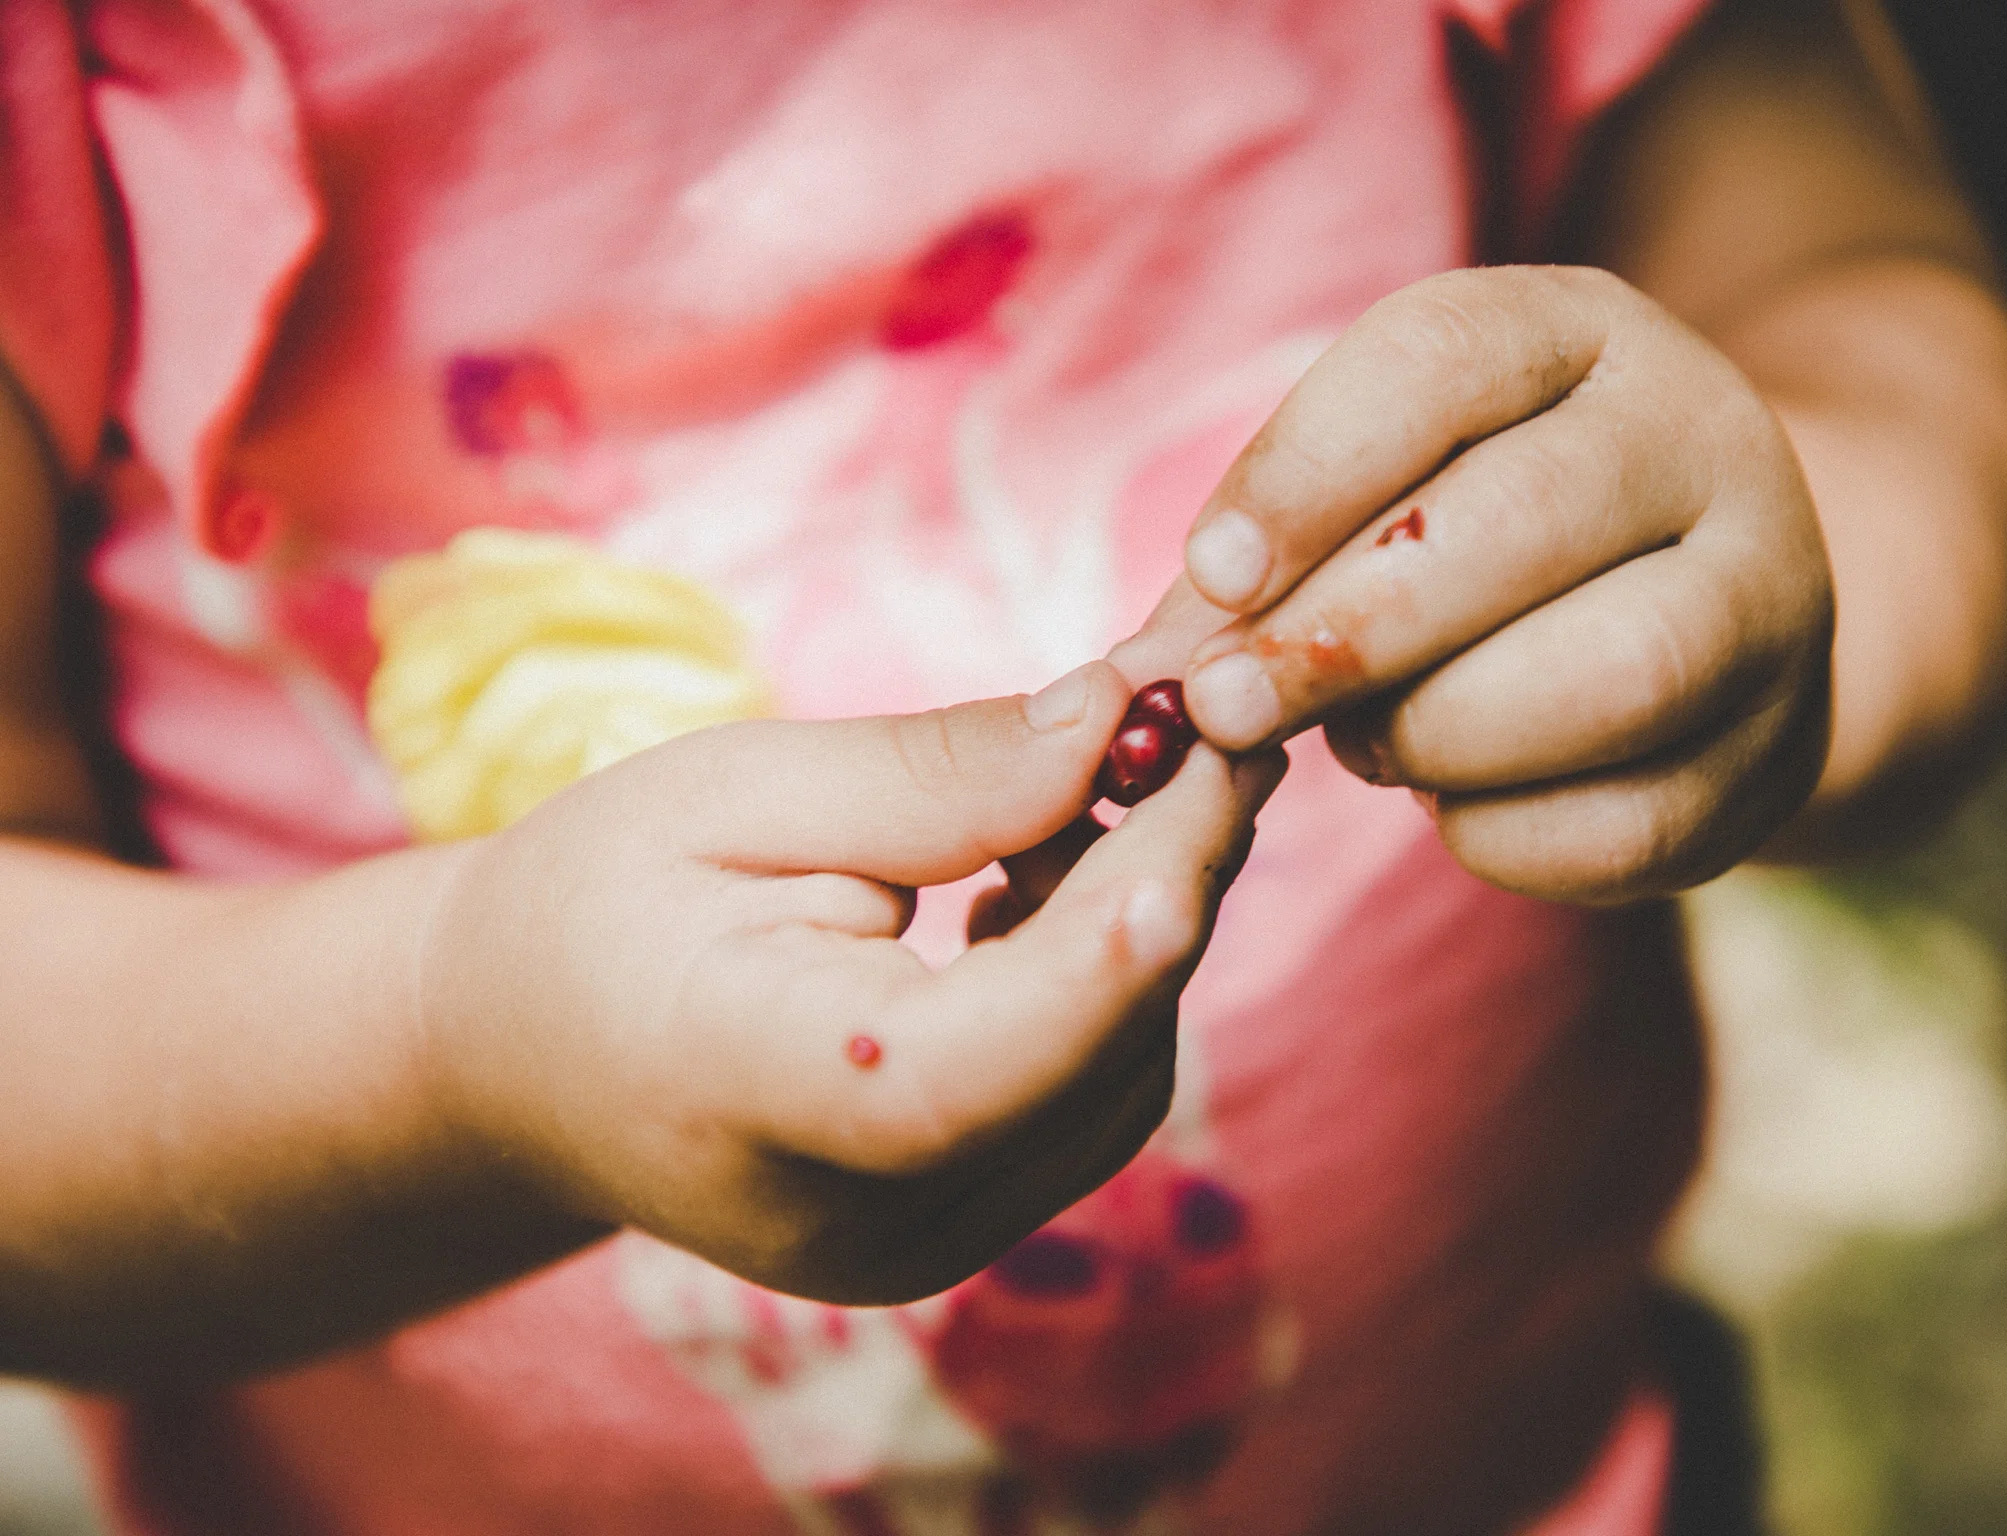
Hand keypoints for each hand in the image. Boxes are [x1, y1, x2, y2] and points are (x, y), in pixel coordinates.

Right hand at [417, 661, 1282, 1305]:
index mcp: (740, 1100)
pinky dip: (1113, 975)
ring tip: (1079, 795)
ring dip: (1146, 921)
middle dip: (1170, 875)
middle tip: (1203, 715)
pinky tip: (1048, 878)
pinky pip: (1094, 1096)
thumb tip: (1112, 722)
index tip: (1204, 791)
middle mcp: (845, 1218)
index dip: (1093, 954)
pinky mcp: (961, 1231)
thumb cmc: (600, 903)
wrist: (517, 1061)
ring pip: (1118, 1076)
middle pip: (1076, 1065)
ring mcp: (915, 1250)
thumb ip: (924, 778)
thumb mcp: (724, 794)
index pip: (946, 1075)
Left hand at [1123, 266, 1831, 903]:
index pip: (1439, 361)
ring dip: (1438, 732)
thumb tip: (1142, 678)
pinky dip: (1501, 832)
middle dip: (1347, 631)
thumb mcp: (1393, 477)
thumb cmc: (1486, 527)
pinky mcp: (1776, 754)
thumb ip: (1270, 552)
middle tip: (1229, 705)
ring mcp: (1768, 599)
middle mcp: (1704, 442)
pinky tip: (1452, 802)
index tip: (1210, 575)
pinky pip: (1629, 822)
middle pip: (1524, 523)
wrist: (1709, 601)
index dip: (1306, 473)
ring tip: (1366, 743)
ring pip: (1608, 675)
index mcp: (1586, 332)